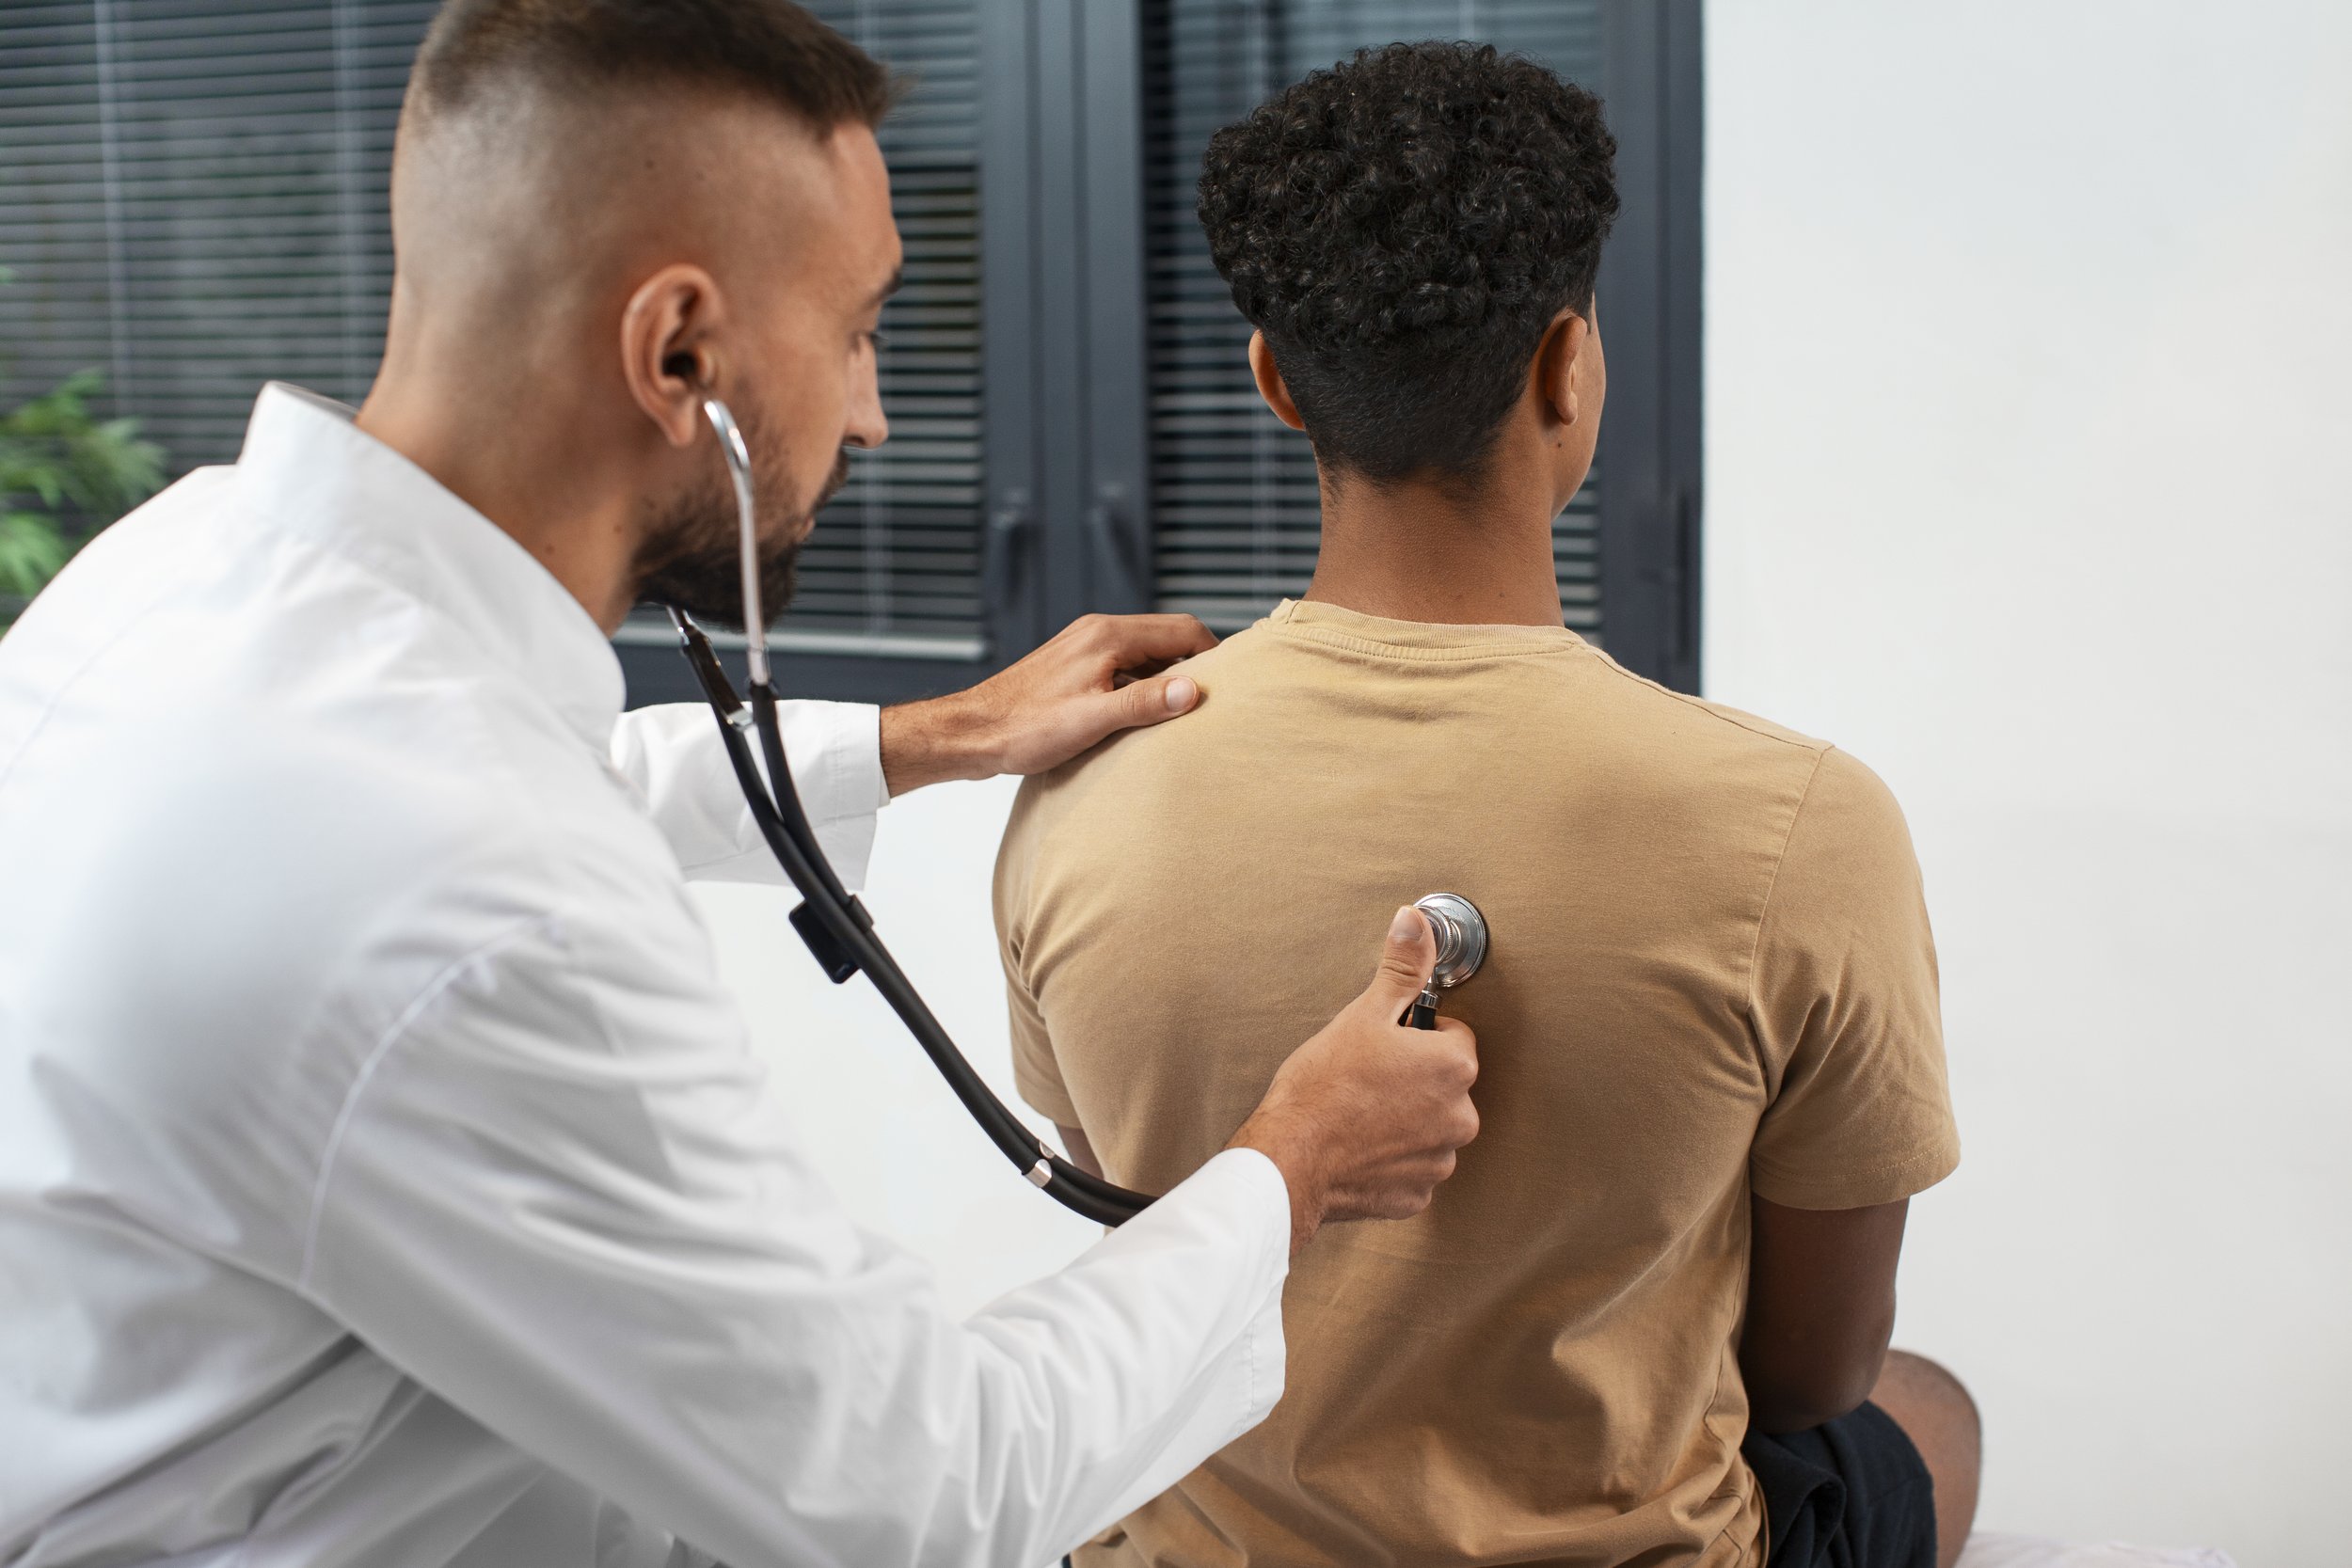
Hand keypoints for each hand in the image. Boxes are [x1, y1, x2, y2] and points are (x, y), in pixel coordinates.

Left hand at [879, 613, 1216, 794]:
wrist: (971, 734)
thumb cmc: (1025, 729)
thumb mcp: (1093, 720)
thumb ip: (1145, 703)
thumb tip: (1195, 690)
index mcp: (1108, 635)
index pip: (1183, 630)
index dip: (1214, 656)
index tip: (1231, 687)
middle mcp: (1098, 632)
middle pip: (1168, 638)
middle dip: (1195, 666)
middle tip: (1214, 703)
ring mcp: (1086, 648)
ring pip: (1147, 654)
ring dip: (1168, 679)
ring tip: (1182, 716)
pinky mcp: (1076, 667)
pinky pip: (1125, 667)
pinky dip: (1143, 687)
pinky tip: (1142, 719)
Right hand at [1227, 907, 1480, 1254]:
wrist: (1289, 1160)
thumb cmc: (1322, 1087)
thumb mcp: (1362, 1014)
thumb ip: (1401, 968)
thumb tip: (1415, 921)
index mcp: (1454, 1066)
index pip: (1454, 1037)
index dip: (1417, 1035)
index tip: (1385, 1044)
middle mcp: (1461, 1117)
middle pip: (1445, 1084)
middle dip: (1415, 1079)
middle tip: (1368, 1077)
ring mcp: (1440, 1160)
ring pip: (1430, 1127)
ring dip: (1406, 1119)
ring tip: (1360, 1112)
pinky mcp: (1417, 1195)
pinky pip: (1412, 1166)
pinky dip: (1391, 1157)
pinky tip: (1359, 1145)